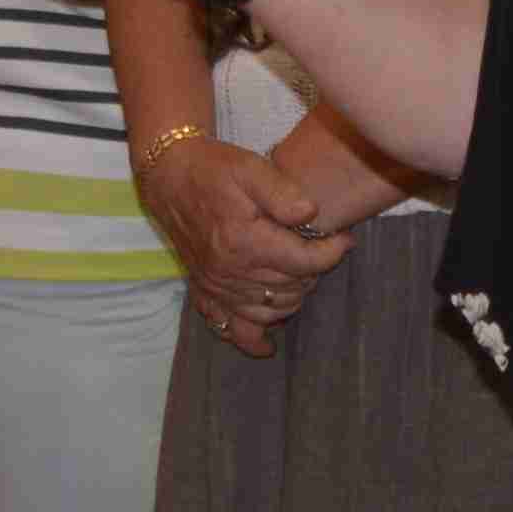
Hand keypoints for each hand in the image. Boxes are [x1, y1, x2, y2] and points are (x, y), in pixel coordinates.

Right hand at [141, 127, 340, 348]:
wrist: (169, 178)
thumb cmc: (212, 170)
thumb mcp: (250, 167)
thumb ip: (284, 192)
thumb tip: (311, 215)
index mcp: (245, 242)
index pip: (304, 262)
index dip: (332, 252)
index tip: (343, 239)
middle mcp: (230, 272)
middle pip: (292, 289)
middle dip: (314, 271)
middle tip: (319, 248)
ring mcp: (217, 287)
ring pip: (271, 312)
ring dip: (293, 298)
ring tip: (300, 274)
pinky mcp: (205, 292)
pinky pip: (231, 329)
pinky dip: (253, 339)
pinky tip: (268, 344)